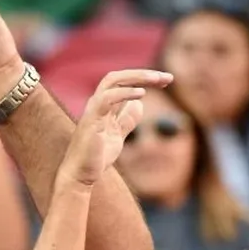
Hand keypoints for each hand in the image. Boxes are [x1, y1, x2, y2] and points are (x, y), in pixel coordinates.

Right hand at [58, 71, 172, 186]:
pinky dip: (124, 93)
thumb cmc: (96, 157)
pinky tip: (141, 94)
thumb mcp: (118, 136)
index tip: (165, 82)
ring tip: (157, 80)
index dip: (144, 79)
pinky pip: (107, 98)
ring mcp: (93, 110)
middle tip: (167, 77)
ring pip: (113, 81)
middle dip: (143, 73)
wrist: (81, 175)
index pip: (124, 82)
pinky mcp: (91, 120)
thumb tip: (139, 105)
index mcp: (104, 106)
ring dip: (137, 77)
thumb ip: (127, 120)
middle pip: (119, 77)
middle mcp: (97, 103)